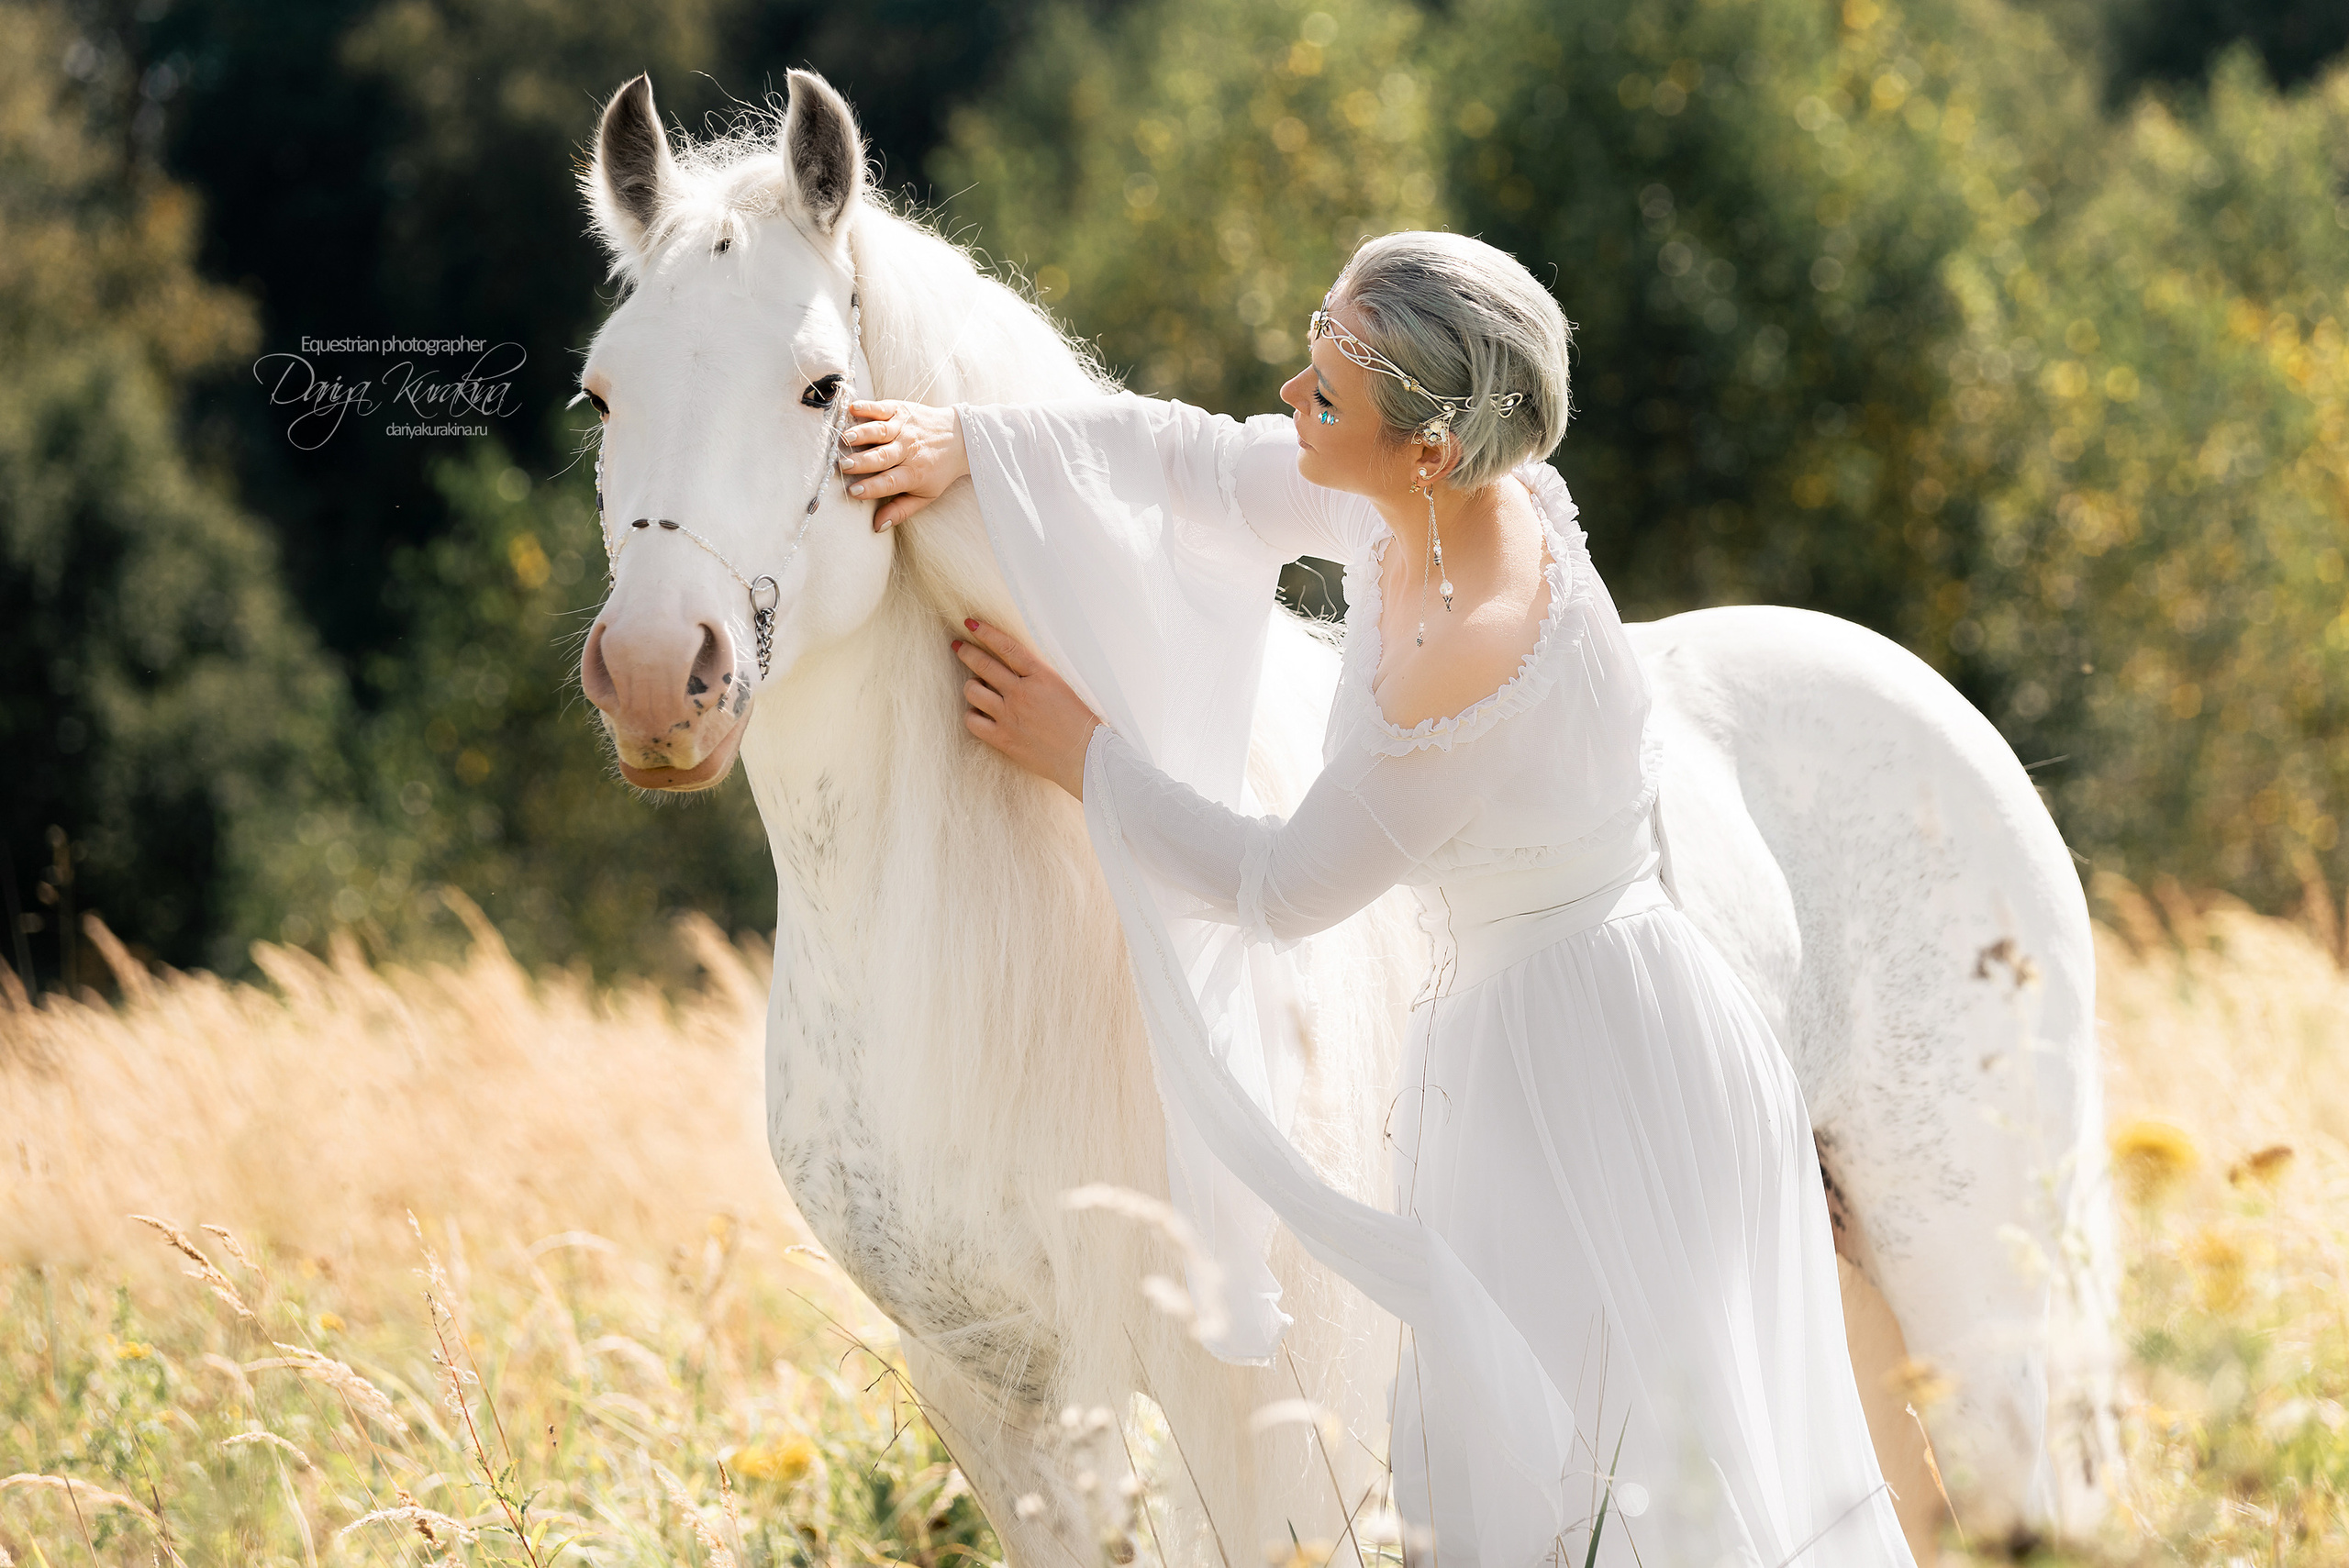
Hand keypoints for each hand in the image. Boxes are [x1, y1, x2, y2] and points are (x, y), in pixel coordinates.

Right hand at [839, 400, 968, 530]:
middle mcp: (909, 449)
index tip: (854, 491)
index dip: (872, 487)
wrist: (961, 438)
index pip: (890, 482)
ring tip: (845, 439)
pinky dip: (868, 407)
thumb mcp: (926, 495)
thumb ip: (901, 511)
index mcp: (914, 473)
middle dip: (862, 461)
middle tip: (843, 465)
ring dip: (862, 434)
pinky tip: (852, 408)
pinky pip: (882, 408)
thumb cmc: (938, 470)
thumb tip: (877, 526)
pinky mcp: (902, 410)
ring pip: (880, 431)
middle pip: (882, 456)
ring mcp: (904, 428)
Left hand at [952, 618, 1098, 798]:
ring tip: (975, 687)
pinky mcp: (1003, 738)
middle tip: (958, 646)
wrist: (1085, 757)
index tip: (971, 623)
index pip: (1006, 646)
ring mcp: (1010, 716)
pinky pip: (972, 721)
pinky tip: (978, 714)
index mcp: (1041, 676)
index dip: (985, 632)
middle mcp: (1021, 692)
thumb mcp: (1063, 687)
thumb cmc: (1081, 722)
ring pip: (973, 691)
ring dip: (971, 685)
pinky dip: (972, 715)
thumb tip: (1013, 663)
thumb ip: (1037, 674)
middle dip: (966, 652)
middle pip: (983, 665)